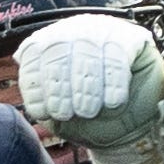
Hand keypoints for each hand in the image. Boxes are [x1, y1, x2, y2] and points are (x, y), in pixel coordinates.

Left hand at [17, 15, 163, 163]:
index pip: (33, 53)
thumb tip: (32, 100)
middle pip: (59, 49)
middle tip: (65, 112)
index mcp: (48, 46)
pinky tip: (112, 102)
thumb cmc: (89, 122)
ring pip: (88, 50)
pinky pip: (118, 54)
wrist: (127, 131)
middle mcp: (73, 32)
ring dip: (86, 85)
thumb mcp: (59, 118)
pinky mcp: (132, 38)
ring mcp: (103, 31)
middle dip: (59, 84)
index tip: (43, 110)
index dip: (35, 82)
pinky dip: (114, 81)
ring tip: (88, 111)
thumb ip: (41, 105)